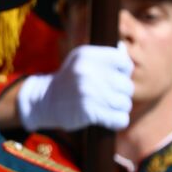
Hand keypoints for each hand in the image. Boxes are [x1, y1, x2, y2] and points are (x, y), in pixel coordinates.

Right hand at [16, 44, 133, 131]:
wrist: (44, 101)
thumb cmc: (68, 80)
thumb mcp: (80, 60)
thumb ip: (102, 56)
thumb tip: (123, 50)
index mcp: (88, 56)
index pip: (124, 63)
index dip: (123, 73)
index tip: (114, 79)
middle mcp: (88, 72)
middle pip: (127, 86)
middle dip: (121, 94)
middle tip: (108, 96)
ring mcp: (89, 92)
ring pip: (125, 103)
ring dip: (118, 109)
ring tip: (106, 107)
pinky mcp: (89, 112)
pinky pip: (120, 119)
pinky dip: (117, 121)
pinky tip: (108, 119)